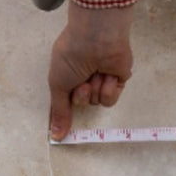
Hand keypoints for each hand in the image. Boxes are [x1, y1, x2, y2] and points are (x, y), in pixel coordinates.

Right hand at [48, 4, 133, 140]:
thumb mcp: (58, 85)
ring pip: (98, 102)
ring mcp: (103, 79)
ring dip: (95, 90)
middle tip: (82, 79)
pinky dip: (108, 89)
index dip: (68, 103)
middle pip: (83, 103)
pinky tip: (108, 75)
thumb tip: (56, 136)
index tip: (66, 107)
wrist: (96, 40)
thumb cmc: (71, 57)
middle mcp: (86, 78)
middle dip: (82, 94)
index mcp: (69, 75)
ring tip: (95, 72)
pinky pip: (111, 98)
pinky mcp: (119, 80)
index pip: (68, 99)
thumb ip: (59, 112)